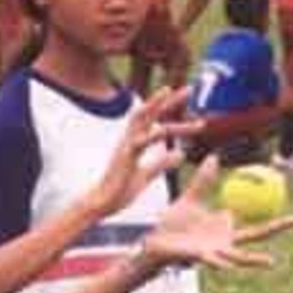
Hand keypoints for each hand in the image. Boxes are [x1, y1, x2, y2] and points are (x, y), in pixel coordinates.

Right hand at [93, 87, 197, 215]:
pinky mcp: (124, 157)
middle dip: (169, 100)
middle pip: (150, 112)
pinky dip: (152, 134)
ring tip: (171, 93)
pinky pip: (139, 142)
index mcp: (136, 142)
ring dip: (157, 104)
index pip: (155, 120)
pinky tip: (164, 131)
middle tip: (189, 88)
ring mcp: (126, 145)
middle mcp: (130, 138)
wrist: (102, 203)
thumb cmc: (120, 190)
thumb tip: (180, 154)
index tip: (188, 101)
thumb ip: (162, 163)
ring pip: (142, 118)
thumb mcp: (146, 175)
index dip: (170, 108)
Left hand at [144, 157, 292, 269]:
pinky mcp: (199, 257)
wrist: (154, 242)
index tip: (288, 199)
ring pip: (239, 256)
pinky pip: (212, 260)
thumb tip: (213, 157)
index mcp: (226, 226)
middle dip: (279, 227)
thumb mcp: (191, 198)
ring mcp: (215, 251)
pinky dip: (221, 263)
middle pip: (258, 233)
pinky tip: (230, 265)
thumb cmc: (173, 224)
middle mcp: (225, 240)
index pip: (256, 216)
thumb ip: (203, 180)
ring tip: (272, 262)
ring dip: (255, 260)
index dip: (272, 209)